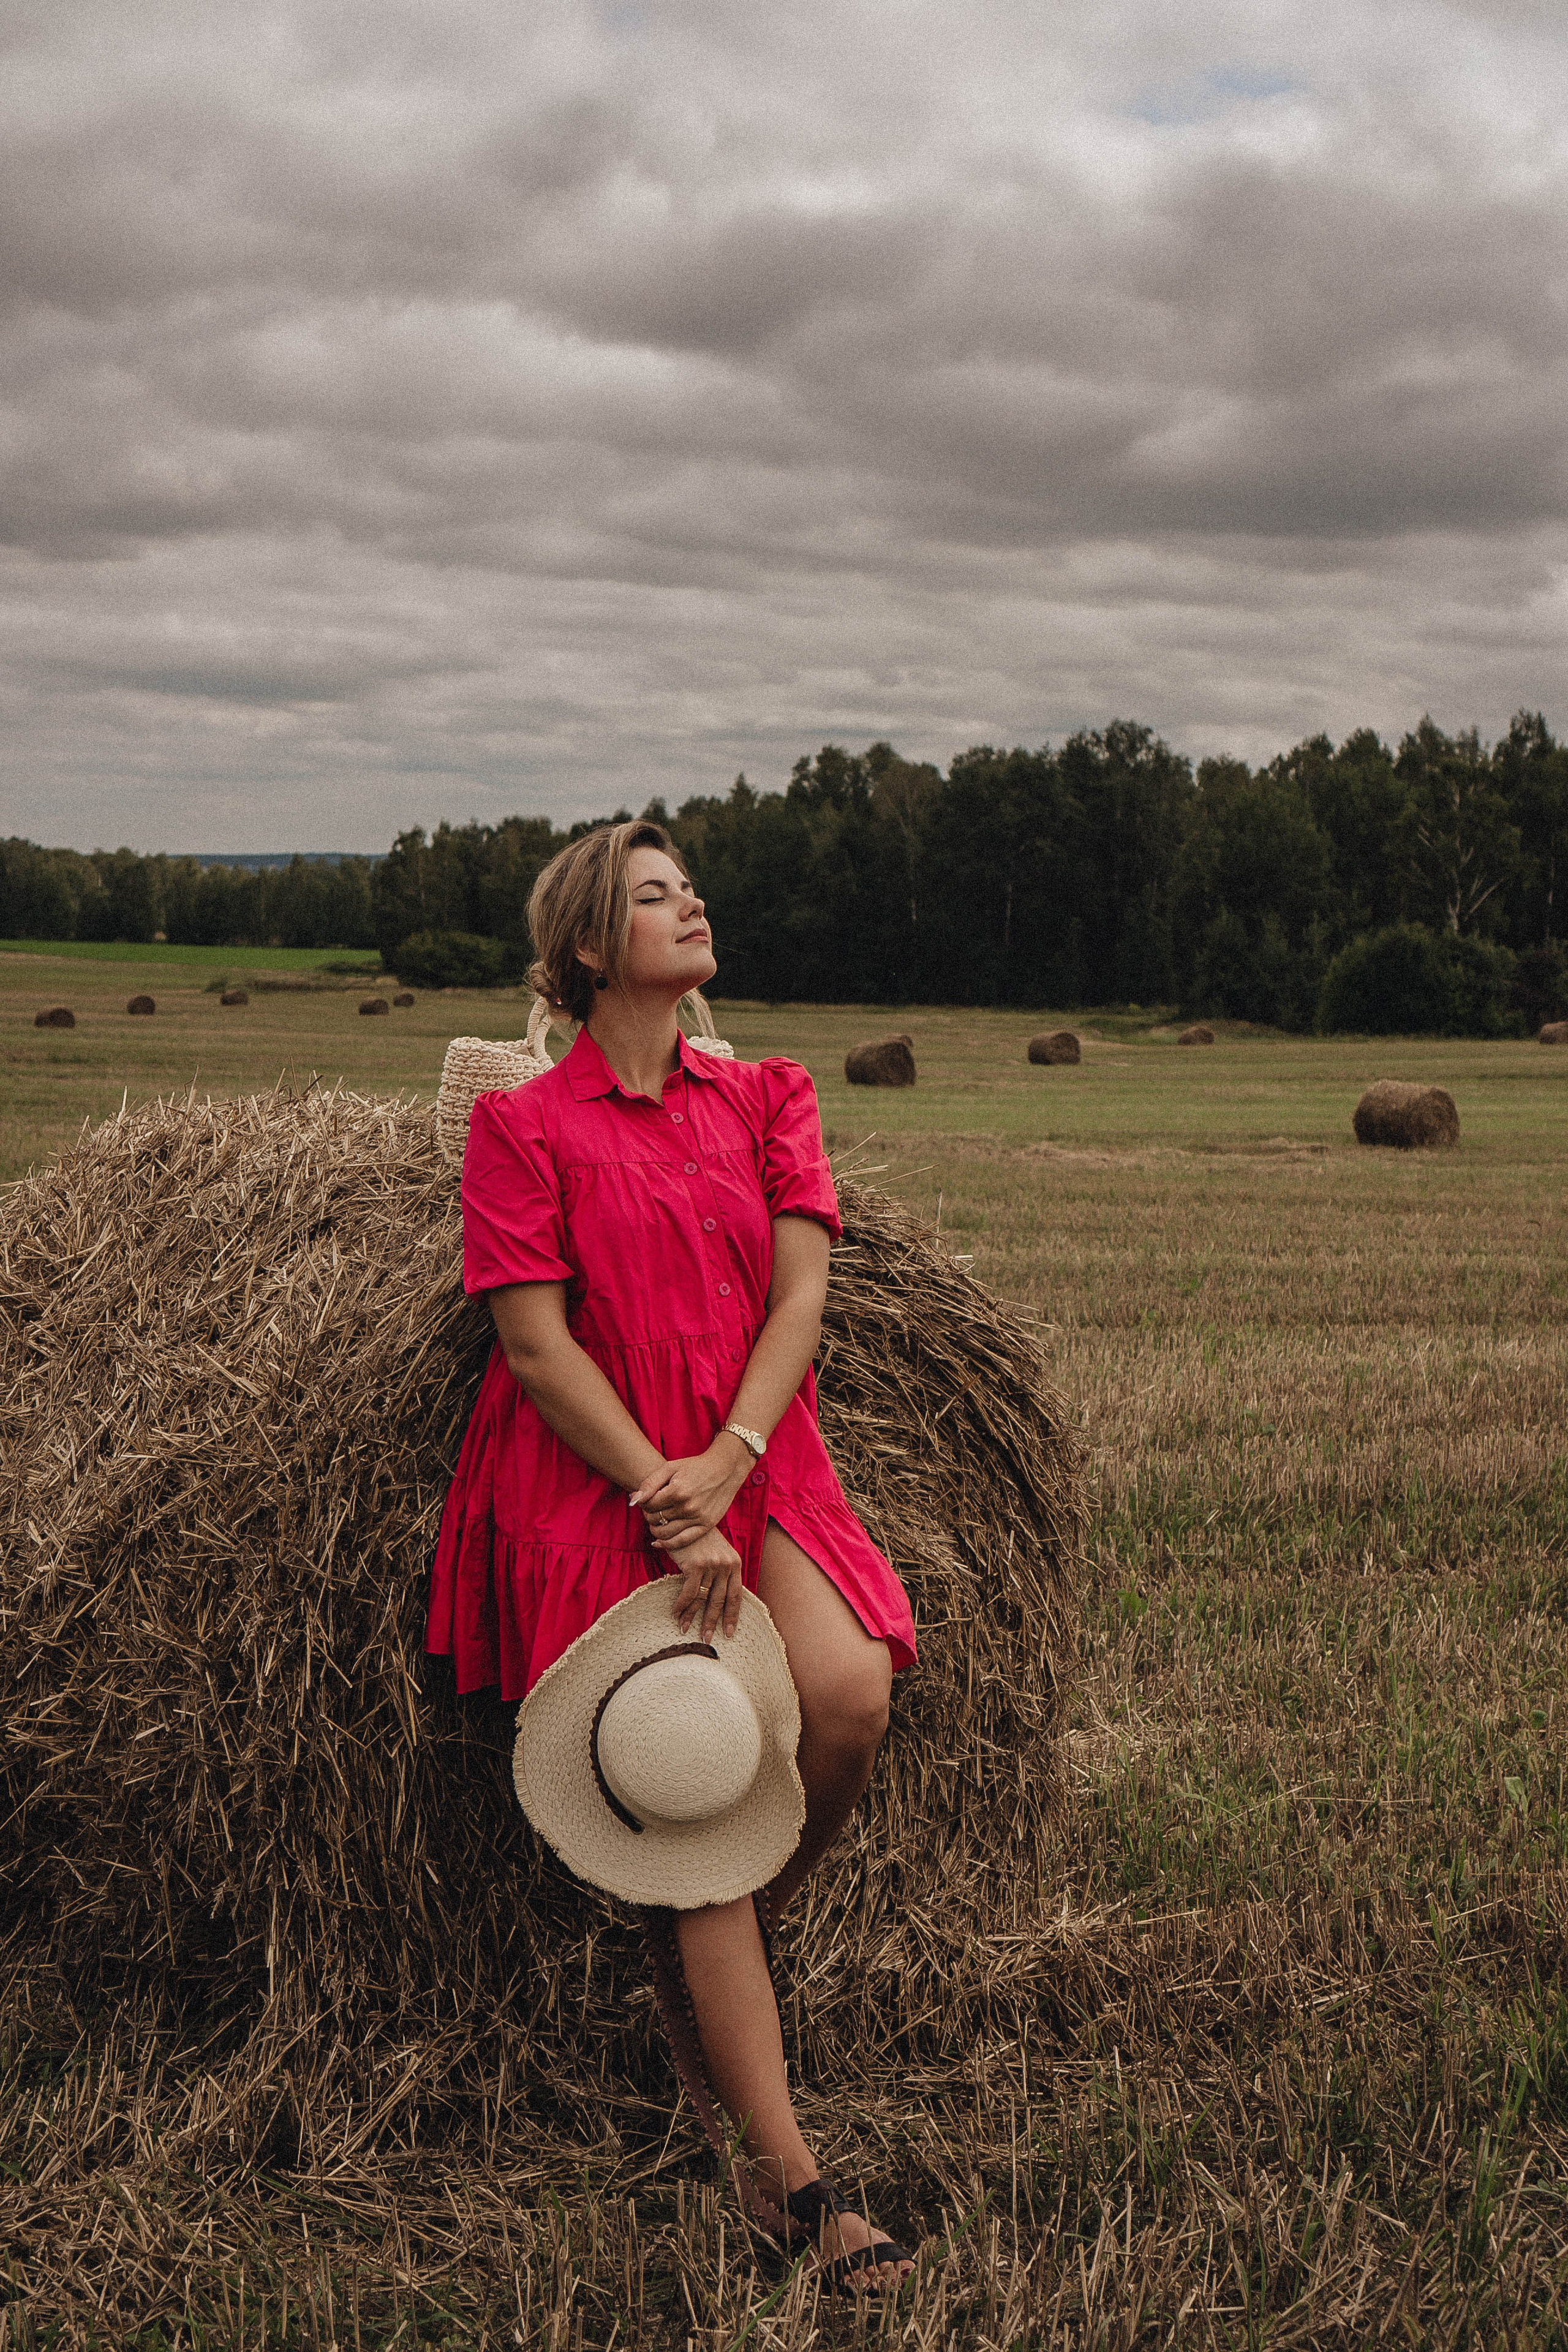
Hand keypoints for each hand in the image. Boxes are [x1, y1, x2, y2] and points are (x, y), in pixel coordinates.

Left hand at [630, 1437, 752, 1553]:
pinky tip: (658, 1542)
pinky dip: (667, 1544)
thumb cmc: (695, 1466)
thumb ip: (650, 1483)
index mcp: (677, 1491)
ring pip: (665, 1533)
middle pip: (655, 1519)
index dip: (643, 1503)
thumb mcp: (671, 1468)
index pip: (648, 1506)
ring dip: (655, 1529)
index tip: (648, 1499)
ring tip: (656, 1522)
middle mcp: (687, 1507)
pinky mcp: (706, 1526)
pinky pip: (682, 1541)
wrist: (725, 1470)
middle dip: (648, 1515)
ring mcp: (697, 1518)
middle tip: (652, 1509)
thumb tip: (633, 1500)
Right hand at [667, 1527, 745, 1641]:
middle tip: (707, 1639)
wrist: (684, 1518)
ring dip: (691, 1616)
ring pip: (702, 1599)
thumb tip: (714, 1600)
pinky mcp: (696, 1566)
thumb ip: (719, 1573)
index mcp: (735, 1563)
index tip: (729, 1632)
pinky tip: (675, 1614)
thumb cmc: (698, 1537)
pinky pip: (689, 1593)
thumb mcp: (715, 1553)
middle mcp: (726, 1565)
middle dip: (712, 1622)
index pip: (736, 1595)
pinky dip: (681, 1605)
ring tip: (685, 1630)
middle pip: (720, 1601)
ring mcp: (712, 1565)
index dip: (732, 1615)